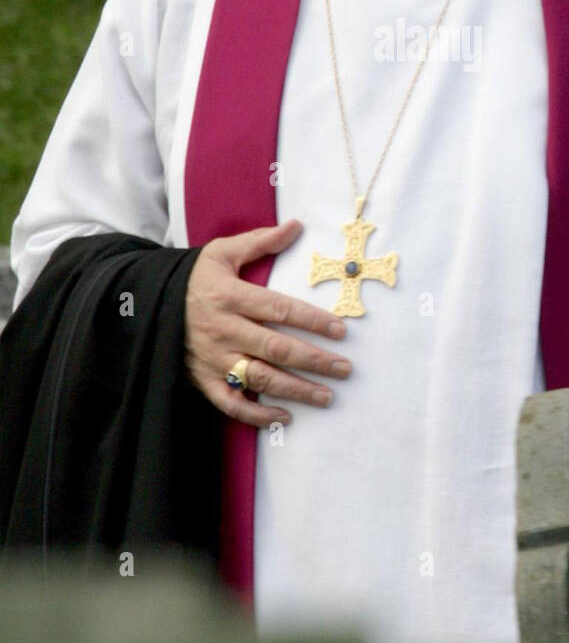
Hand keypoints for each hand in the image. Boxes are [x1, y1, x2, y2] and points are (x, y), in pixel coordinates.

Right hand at [185, 219, 351, 427]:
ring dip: (295, 390)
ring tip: (327, 396)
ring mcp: (212, 358)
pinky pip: (230, 403)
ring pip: (259, 379)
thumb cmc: (195, 277)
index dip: (312, 320)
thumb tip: (296, 226)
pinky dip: (257, 415)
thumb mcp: (222, 251)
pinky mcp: (202, 379)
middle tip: (344, 369)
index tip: (340, 330)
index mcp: (230, 296)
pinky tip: (285, 416)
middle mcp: (223, 329)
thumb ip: (260, 241)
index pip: (279, 309)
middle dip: (313, 360)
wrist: (150, 303)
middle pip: (275, 348)